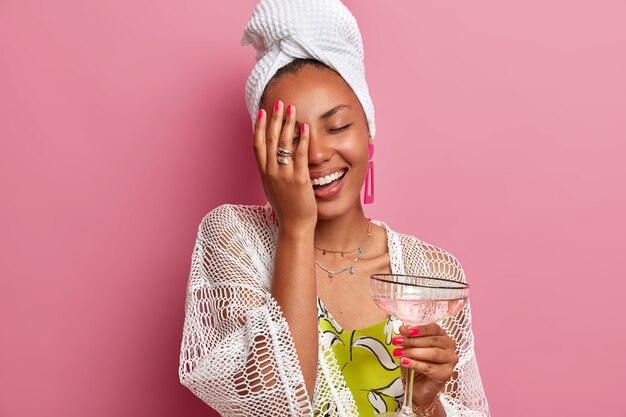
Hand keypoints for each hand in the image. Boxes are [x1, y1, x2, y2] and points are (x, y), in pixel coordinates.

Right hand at [254, 101, 316, 229]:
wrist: (294, 225)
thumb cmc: (286, 208)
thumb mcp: (273, 188)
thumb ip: (271, 173)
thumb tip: (271, 161)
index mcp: (264, 173)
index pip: (258, 144)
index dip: (259, 127)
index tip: (262, 112)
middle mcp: (271, 172)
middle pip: (270, 139)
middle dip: (274, 119)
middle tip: (279, 103)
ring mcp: (284, 175)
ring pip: (284, 144)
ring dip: (288, 124)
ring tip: (292, 109)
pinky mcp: (299, 179)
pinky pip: (299, 156)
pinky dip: (302, 140)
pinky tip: (305, 128)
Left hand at [393, 324, 457, 406]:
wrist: (419, 386)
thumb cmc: (417, 364)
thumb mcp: (411, 348)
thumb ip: (410, 338)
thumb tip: (403, 329)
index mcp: (443, 337)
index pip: (434, 328)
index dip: (418, 328)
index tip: (403, 329)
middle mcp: (449, 347)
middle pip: (432, 340)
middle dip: (412, 340)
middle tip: (397, 341)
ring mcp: (450, 361)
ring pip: (432, 353)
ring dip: (413, 352)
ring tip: (398, 352)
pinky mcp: (446, 374)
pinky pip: (429, 367)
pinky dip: (415, 364)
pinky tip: (404, 362)